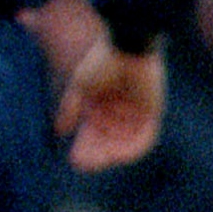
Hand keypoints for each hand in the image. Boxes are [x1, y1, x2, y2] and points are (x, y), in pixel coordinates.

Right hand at [59, 39, 164, 169]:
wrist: (128, 48)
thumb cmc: (101, 63)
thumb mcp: (79, 87)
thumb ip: (70, 109)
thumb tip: (60, 132)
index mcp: (100, 107)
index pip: (92, 135)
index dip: (84, 148)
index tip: (74, 160)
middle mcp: (118, 114)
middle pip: (108, 142)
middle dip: (96, 154)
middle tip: (85, 164)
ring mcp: (136, 114)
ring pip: (124, 143)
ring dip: (112, 154)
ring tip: (101, 160)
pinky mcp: (152, 113)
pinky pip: (144, 138)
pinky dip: (132, 148)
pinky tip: (117, 155)